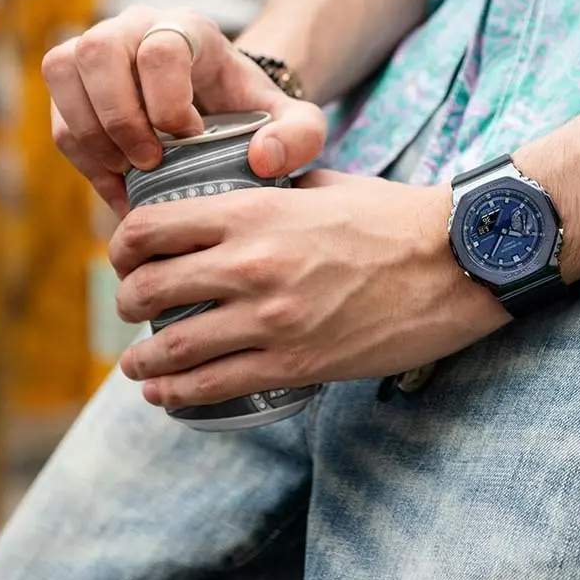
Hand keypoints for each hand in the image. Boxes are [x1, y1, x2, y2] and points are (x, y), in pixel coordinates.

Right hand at [42, 5, 325, 214]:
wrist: (226, 111)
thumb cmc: (256, 113)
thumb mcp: (296, 124)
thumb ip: (301, 137)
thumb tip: (261, 159)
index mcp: (191, 29)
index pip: (161, 47)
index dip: (167, 101)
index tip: (191, 138)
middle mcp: (137, 26)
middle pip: (99, 50)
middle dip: (120, 118)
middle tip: (152, 162)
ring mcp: (100, 48)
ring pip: (64, 70)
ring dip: (91, 132)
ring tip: (130, 171)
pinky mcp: (75, 82)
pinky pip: (56, 110)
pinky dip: (82, 155)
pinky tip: (118, 184)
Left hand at [112, 171, 508, 407]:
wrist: (456, 262)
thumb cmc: (395, 218)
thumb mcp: (325, 184)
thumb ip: (274, 186)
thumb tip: (244, 185)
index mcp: (256, 210)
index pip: (151, 227)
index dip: (123, 246)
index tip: (127, 259)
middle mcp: (252, 264)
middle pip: (146, 289)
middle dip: (127, 302)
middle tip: (133, 309)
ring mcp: (271, 319)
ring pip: (171, 348)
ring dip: (141, 361)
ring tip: (138, 365)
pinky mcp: (295, 364)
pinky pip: (212, 387)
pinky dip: (175, 395)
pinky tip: (165, 395)